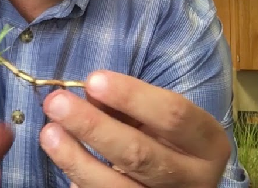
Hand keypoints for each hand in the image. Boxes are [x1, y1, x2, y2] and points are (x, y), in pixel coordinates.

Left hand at [39, 71, 230, 187]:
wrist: (180, 182)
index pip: (174, 115)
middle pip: (140, 154)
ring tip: (49, 134)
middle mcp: (194, 179)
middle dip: (94, 127)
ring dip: (76, 159)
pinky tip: (63, 159)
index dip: (132, 96)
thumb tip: (89, 93)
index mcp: (208, 143)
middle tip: (56, 103)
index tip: (93, 80)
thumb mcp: (158, 118)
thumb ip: (128, 105)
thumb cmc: (166, 138)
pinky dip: (80, 180)